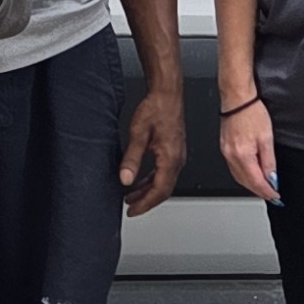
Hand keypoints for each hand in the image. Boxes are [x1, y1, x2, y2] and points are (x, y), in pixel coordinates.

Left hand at [117, 84, 183, 216]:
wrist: (167, 93)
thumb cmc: (157, 108)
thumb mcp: (138, 134)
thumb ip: (132, 158)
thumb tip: (125, 178)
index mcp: (171, 159)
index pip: (159, 191)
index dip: (145, 204)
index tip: (132, 211)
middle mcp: (177, 159)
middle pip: (164, 190)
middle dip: (146, 201)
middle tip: (130, 207)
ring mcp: (178, 155)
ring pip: (164, 182)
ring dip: (148, 191)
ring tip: (132, 196)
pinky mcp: (174, 150)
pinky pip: (165, 172)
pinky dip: (152, 180)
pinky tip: (142, 180)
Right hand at [220, 97, 278, 202]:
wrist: (238, 99)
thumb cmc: (251, 113)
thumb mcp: (266, 138)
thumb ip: (269, 161)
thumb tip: (271, 178)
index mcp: (242, 155)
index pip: (256, 181)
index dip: (267, 191)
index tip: (275, 196)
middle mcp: (231, 156)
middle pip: (245, 182)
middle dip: (259, 191)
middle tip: (271, 194)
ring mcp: (226, 153)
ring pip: (238, 177)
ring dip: (251, 184)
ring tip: (264, 187)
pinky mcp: (224, 148)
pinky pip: (234, 168)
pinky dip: (244, 175)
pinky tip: (251, 174)